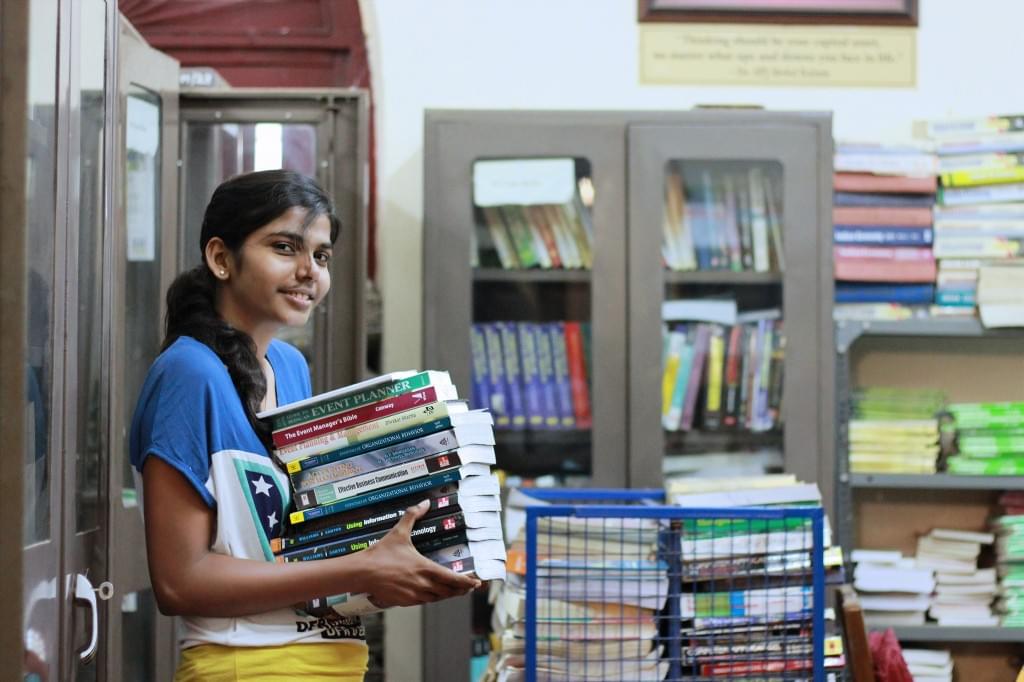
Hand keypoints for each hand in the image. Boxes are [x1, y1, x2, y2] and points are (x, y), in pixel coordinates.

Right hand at [360, 500, 480, 608]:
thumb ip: (412, 516)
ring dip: (446, 595)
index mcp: (424, 568)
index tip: (477, 583)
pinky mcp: (405, 601)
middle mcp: (422, 584)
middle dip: (460, 590)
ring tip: (454, 590)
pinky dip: (431, 598)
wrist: (362, 572)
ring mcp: (414, 595)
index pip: (452, 579)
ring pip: (437, 598)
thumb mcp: (399, 532)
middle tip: (468, 587)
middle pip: (448, 592)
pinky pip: (424, 602)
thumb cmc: (381, 554)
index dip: (467, 582)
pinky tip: (433, 593)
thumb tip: (424, 503)